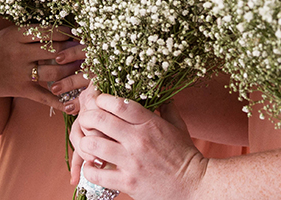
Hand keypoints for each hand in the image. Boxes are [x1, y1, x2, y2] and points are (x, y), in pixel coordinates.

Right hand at [0, 25, 83, 110]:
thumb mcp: (10, 33)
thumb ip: (33, 32)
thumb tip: (62, 31)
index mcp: (17, 35)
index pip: (49, 32)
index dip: (68, 33)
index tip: (80, 33)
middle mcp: (20, 53)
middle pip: (55, 52)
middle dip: (75, 52)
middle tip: (90, 51)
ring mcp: (21, 73)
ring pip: (53, 73)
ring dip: (72, 73)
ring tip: (85, 70)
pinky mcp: (21, 89)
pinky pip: (44, 97)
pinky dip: (61, 102)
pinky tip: (75, 103)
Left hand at [69, 89, 205, 199]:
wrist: (195, 185)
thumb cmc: (185, 155)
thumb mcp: (178, 126)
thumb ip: (167, 108)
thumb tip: (161, 93)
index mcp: (150, 123)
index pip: (119, 104)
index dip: (103, 99)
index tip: (98, 100)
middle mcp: (138, 140)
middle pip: (100, 119)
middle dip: (87, 117)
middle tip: (86, 120)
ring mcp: (132, 162)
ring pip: (94, 144)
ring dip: (85, 142)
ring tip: (87, 143)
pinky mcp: (128, 183)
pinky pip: (97, 174)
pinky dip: (89, 169)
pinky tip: (91, 166)